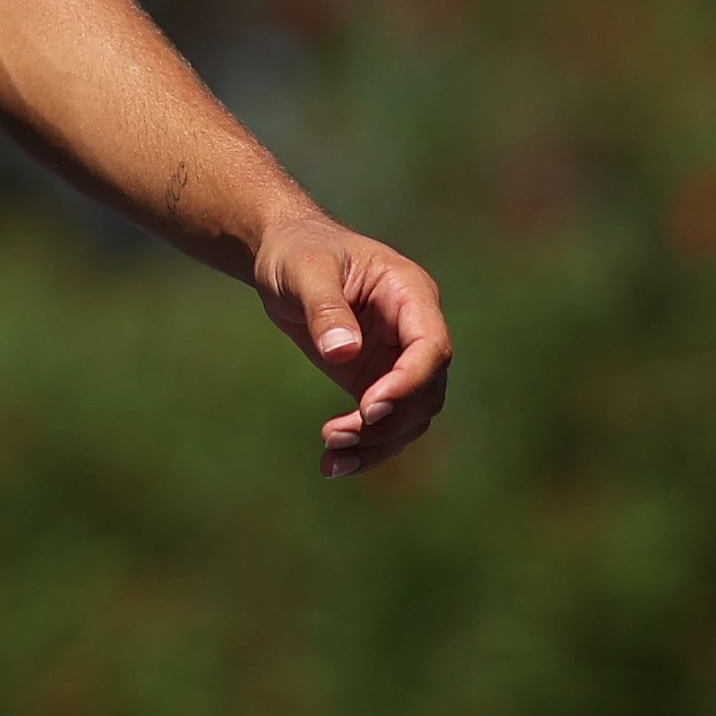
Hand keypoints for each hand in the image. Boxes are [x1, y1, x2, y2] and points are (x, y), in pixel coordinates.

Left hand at [249, 215, 452, 478]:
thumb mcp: (305, 270)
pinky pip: (384, 422)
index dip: (408, 383)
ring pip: (410, 416)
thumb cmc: (298, 250)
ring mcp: (397, 358)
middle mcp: (414, 329)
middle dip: (387, 422)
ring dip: (376, 444)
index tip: (368, 407)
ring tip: (331, 459)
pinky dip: (364, 447)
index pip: (431, 348)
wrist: (284, 254)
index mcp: (411, 293)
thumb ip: (325, 308)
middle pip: (426, 391)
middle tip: (336, 436)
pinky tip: (332, 465)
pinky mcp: (376, 379)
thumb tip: (344, 352)